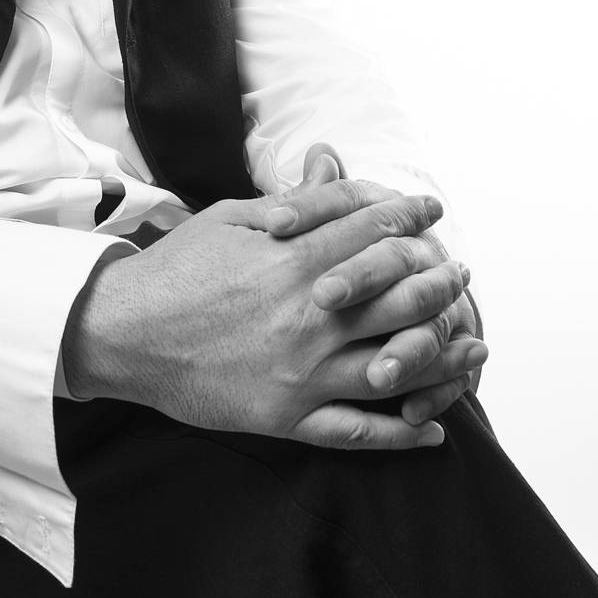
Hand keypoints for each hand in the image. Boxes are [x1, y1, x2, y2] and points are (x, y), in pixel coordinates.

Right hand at [62, 180, 477, 450]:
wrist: (124, 334)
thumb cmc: (177, 270)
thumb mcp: (232, 219)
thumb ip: (294, 201)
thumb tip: (332, 163)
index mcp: (294, 263)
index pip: (371, 233)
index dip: (408, 217)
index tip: (432, 212)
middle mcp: (308, 317)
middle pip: (399, 295)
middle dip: (438, 279)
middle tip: (459, 271)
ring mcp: (302, 373)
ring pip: (395, 365)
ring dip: (442, 353)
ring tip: (473, 344)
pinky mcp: (287, 418)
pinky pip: (358, 432)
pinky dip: (402, 434)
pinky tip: (433, 430)